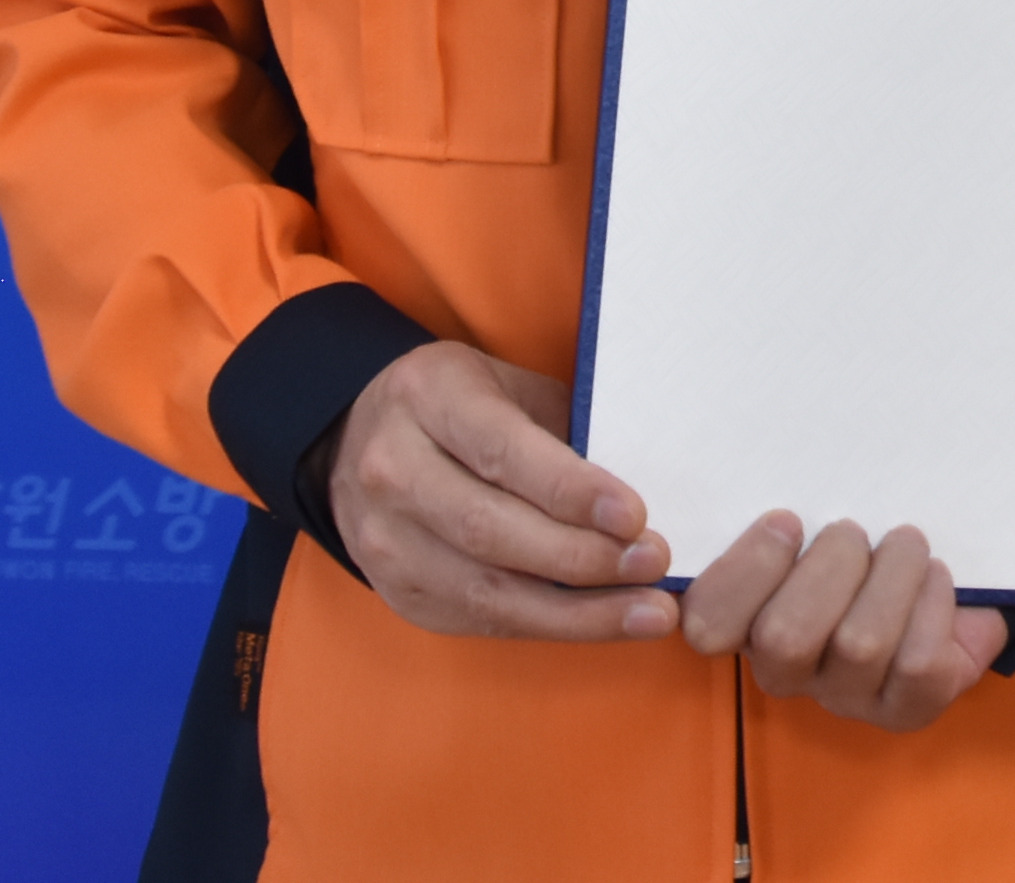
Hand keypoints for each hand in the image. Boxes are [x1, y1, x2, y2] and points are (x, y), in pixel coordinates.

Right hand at [324, 343, 673, 641]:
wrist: (359, 442)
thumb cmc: (463, 408)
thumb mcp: (508, 388)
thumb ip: (561, 432)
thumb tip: (640, 495)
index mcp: (428, 398)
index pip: (501, 452)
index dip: (570, 489)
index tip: (634, 516)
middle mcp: (392, 470)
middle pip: (490, 529)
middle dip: (582, 557)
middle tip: (654, 563)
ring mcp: (385, 541)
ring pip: (485, 590)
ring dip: (577, 611)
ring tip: (648, 613)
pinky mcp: (399, 593)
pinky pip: (480, 621)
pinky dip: (549, 625)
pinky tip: (603, 623)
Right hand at [682, 510, 1005, 732]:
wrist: (950, 562)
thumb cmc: (870, 527)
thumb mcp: (822, 504)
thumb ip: (785, 504)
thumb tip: (751, 472)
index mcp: (746, 615)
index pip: (708, 622)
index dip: (738, 576)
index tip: (787, 520)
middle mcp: (787, 669)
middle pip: (783, 638)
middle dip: (833, 564)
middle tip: (855, 531)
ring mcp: (845, 696)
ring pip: (859, 646)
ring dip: (893, 573)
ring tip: (905, 544)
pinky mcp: (907, 709)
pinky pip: (918, 663)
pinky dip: (933, 604)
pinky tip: (935, 578)